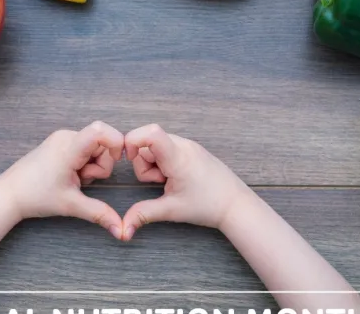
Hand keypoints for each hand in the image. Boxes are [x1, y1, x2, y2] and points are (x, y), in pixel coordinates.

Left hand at [0, 121, 124, 239]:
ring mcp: (62, 138)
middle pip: (102, 143)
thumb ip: (99, 213)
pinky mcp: (60, 142)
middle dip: (101, 165)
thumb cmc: (36, 196)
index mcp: (69, 147)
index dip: (116, 141)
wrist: (10, 194)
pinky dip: (83, 163)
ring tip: (74, 179)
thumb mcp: (71, 205)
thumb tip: (121, 231)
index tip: (119, 159)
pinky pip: (84, 148)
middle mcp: (67, 136)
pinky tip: (69, 174)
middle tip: (82, 180)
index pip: (100, 130)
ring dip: (91, 166)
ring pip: (94, 147)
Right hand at [122, 124, 255, 239]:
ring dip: (154, 163)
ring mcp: (189, 145)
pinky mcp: (193, 149)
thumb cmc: (208, 206)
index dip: (132, 141)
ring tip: (168, 180)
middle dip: (144, 162)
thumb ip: (143, 214)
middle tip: (159, 181)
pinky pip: (168, 147)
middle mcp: (184, 145)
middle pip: (148, 141)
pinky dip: (164, 161)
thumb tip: (124, 228)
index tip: (129, 159)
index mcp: (178, 157)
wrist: (235, 205)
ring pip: (157, 145)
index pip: (150, 132)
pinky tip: (175, 177)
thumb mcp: (171, 210)